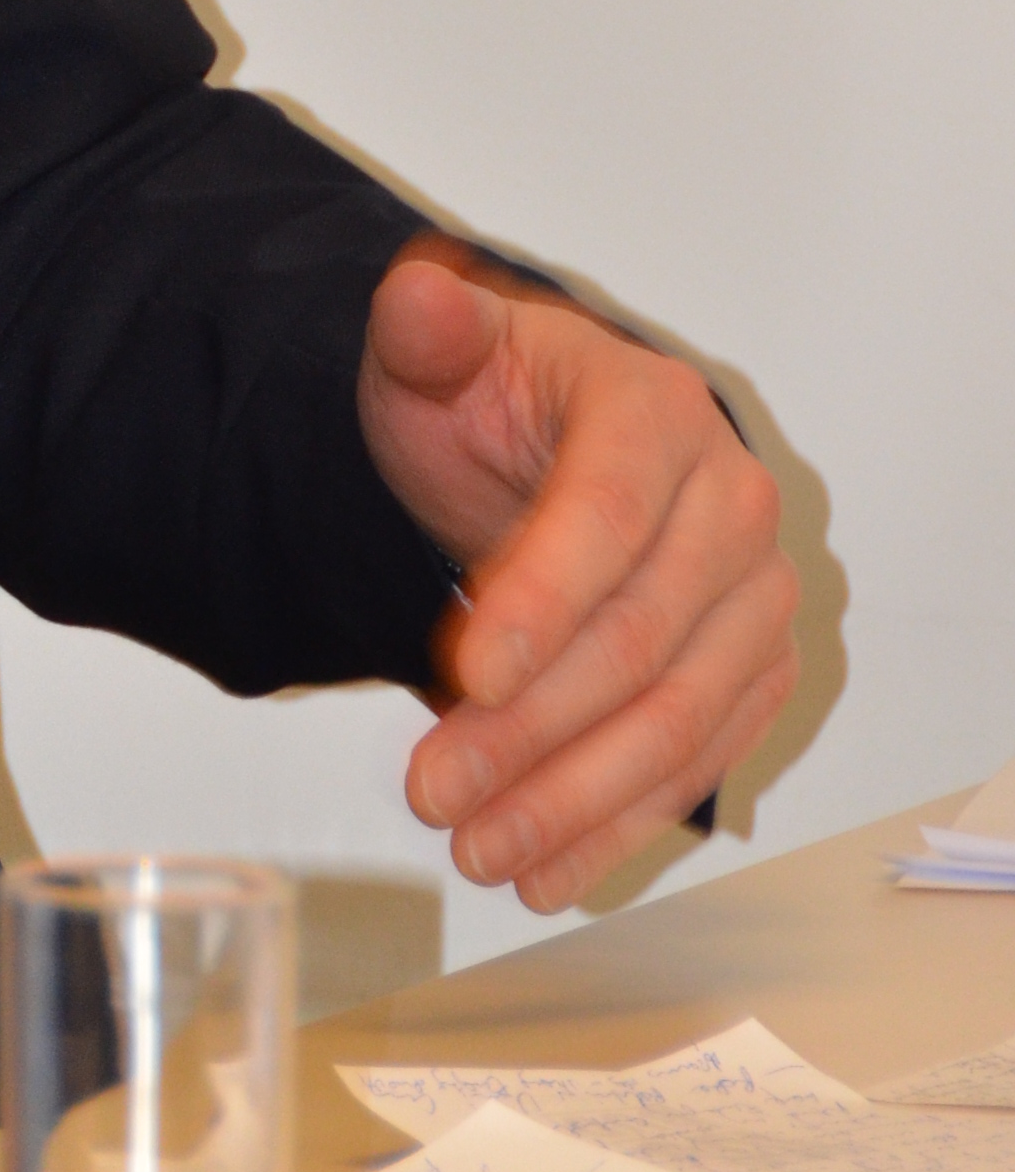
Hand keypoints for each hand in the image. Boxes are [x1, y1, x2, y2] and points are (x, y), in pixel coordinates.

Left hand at [365, 238, 797, 912]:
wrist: (530, 451)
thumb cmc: (487, 404)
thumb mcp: (435, 358)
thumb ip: (426, 332)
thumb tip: (417, 299)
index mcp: (657, 415)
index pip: (606, 518)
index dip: (541, 600)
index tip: (465, 673)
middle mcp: (732, 508)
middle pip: (640, 641)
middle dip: (534, 730)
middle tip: (433, 791)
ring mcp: (753, 602)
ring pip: (675, 721)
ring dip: (573, 799)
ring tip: (475, 849)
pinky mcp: (749, 678)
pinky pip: (695, 765)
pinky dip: (619, 826)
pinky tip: (545, 871)